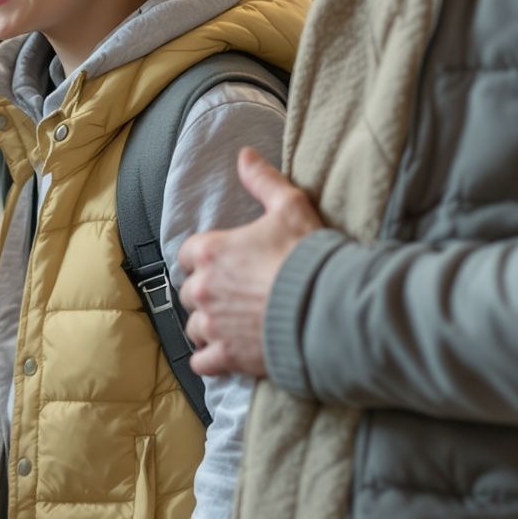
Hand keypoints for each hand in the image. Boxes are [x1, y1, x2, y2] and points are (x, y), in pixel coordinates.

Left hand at [175, 147, 324, 380]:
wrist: (328, 309)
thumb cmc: (309, 257)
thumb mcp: (290, 206)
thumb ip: (262, 180)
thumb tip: (244, 155)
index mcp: (211, 251)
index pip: (189, 254)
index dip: (206, 258)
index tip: (225, 264)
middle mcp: (204, 289)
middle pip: (190, 292)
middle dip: (206, 293)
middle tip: (232, 295)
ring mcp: (214, 325)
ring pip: (194, 327)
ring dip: (208, 326)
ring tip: (231, 325)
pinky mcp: (228, 356)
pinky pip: (202, 363)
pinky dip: (210, 360)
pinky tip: (225, 355)